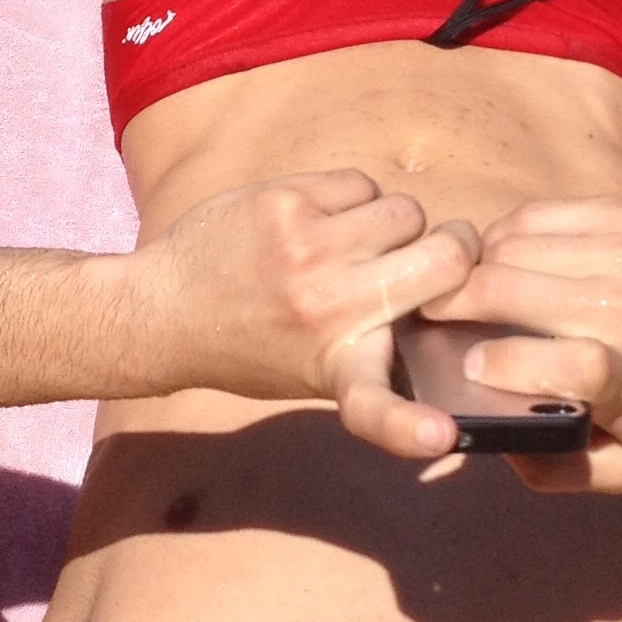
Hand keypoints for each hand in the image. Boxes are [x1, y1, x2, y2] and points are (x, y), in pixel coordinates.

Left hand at [132, 171, 476, 457]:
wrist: (164, 310)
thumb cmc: (255, 344)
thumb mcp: (319, 371)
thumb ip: (383, 343)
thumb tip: (457, 290)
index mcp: (336, 369)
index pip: (376, 409)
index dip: (412, 427)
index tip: (439, 437)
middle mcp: (326, 310)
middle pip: (445, 258)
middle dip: (455, 249)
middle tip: (438, 255)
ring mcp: (306, 249)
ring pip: (406, 211)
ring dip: (395, 224)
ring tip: (358, 244)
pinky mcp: (286, 202)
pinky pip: (362, 184)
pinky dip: (355, 200)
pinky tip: (323, 221)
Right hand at [423, 199, 621, 491]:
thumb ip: (558, 472)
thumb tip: (494, 447)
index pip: (568, 364)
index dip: (506, 364)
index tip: (472, 365)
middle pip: (516, 289)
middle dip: (455, 301)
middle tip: (427, 315)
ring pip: (514, 244)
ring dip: (475, 265)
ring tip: (462, 287)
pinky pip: (537, 214)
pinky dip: (504, 234)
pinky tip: (498, 257)